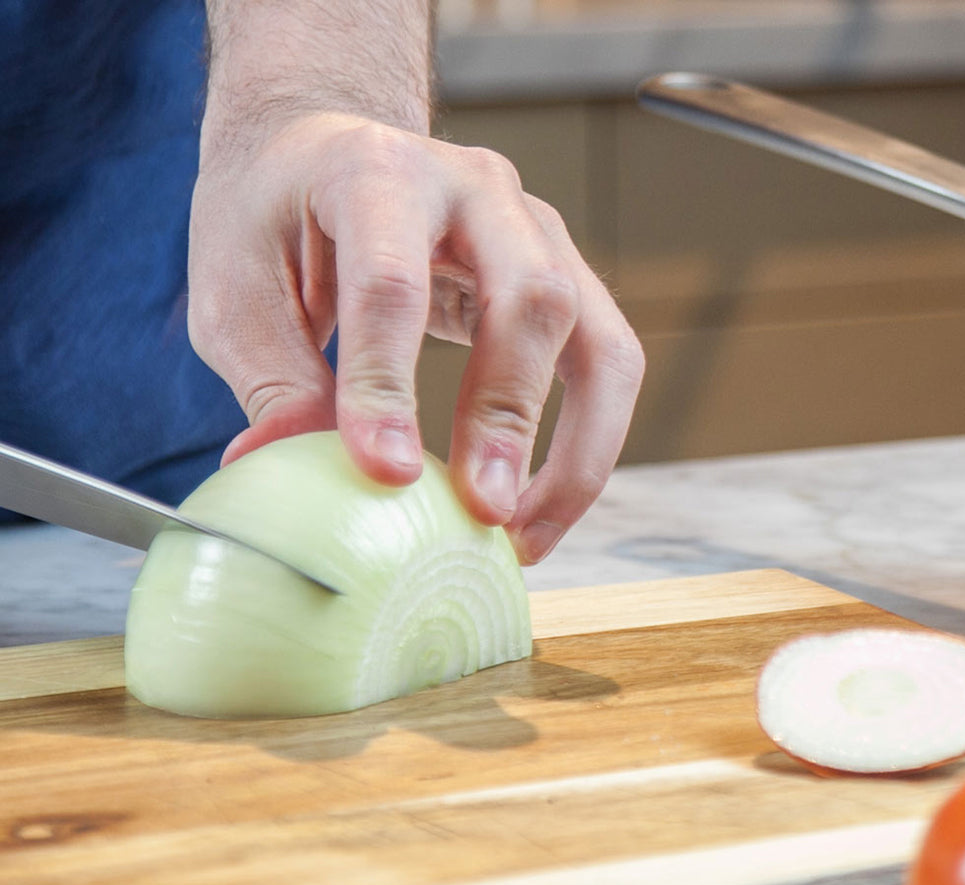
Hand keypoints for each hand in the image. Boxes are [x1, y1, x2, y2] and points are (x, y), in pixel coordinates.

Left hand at [187, 112, 643, 564]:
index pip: (393, 281)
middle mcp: (477, 187)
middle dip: (509, 415)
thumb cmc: (275, 218)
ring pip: (599, 338)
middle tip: (480, 512)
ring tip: (523, 535)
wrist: (324, 151)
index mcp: (378, 171)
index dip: (388, 384)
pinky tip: (538, 511)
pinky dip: (588, 446)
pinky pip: (610, 365)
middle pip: (529, 297)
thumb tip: (287, 469)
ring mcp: (539, 229)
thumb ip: (270, 377)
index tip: (383, 473)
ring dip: (575, 449)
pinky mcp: (570, 276)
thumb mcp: (234, 288)